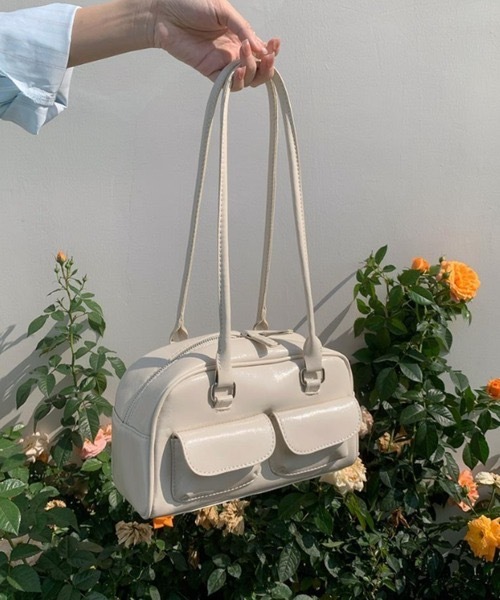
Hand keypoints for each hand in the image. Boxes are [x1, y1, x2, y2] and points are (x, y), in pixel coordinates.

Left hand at [150, 0, 279, 89]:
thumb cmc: (189, 4)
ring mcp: (222, 63)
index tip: (274, 44)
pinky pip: (228, 85)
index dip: (271, 51)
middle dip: (267, 67)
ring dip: (253, 71)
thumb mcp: (223, 10)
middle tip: (266, 56)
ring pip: (247, 80)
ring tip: (246, 54)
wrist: (164, 12)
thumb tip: (259, 45)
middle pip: (258, 70)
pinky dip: (238, 81)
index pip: (261, 50)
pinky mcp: (210, 71)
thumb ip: (242, 27)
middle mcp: (233, 52)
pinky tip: (239, 70)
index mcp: (239, 35)